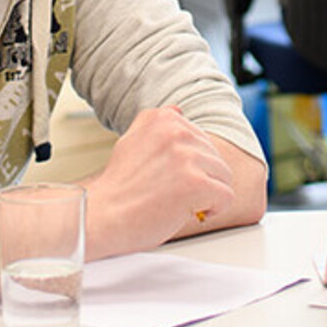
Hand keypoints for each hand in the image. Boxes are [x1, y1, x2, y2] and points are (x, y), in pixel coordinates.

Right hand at [82, 106, 236, 256]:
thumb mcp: (132, 141)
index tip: (168, 177)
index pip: (201, 140)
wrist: (100, 215)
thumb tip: (177, 111)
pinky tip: (189, 211)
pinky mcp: (196, 183)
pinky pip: (226, 197)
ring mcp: (187, 157)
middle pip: (216, 158)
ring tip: (177, 201)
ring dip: (207, 195)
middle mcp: (176, 132)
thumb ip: (156, 126)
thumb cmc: (118, 188)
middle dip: (200, 179)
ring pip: (224, 177)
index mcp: (163, 119)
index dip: (189, 165)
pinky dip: (214, 210)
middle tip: (170, 193)